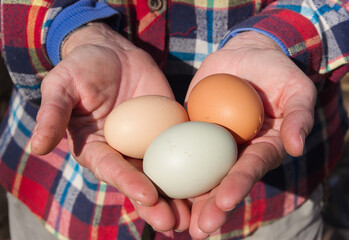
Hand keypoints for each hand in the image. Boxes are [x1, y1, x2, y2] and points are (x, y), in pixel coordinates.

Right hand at [30, 22, 189, 230]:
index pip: (112, 169)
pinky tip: (213, 178)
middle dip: (157, 204)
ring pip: (165, 172)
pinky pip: (184, 145)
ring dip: (180, 194)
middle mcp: (123, 152)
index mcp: (97, 148)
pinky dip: (197, 163)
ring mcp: (149, 142)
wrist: (112, 52)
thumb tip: (37, 147)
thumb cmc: (82, 68)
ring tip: (197, 214)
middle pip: (141, 181)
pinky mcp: (169, 129)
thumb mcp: (63, 86)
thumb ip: (53, 115)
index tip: (149, 196)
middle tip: (175, 223)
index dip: (129, 183)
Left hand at [184, 31, 316, 237]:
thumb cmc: (277, 72)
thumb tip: (296, 147)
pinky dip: (165, 166)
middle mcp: (235, 153)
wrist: (246, 55)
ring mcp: (210, 143)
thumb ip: (299, 117)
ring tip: (171, 222)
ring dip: (185, 198)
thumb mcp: (297, 90)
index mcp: (261, 149)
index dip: (238, 186)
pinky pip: (177, 147)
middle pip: (221, 183)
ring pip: (197, 174)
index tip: (225, 202)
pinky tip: (151, 183)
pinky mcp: (190, 130)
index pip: (249, 170)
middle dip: (210, 207)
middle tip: (198, 229)